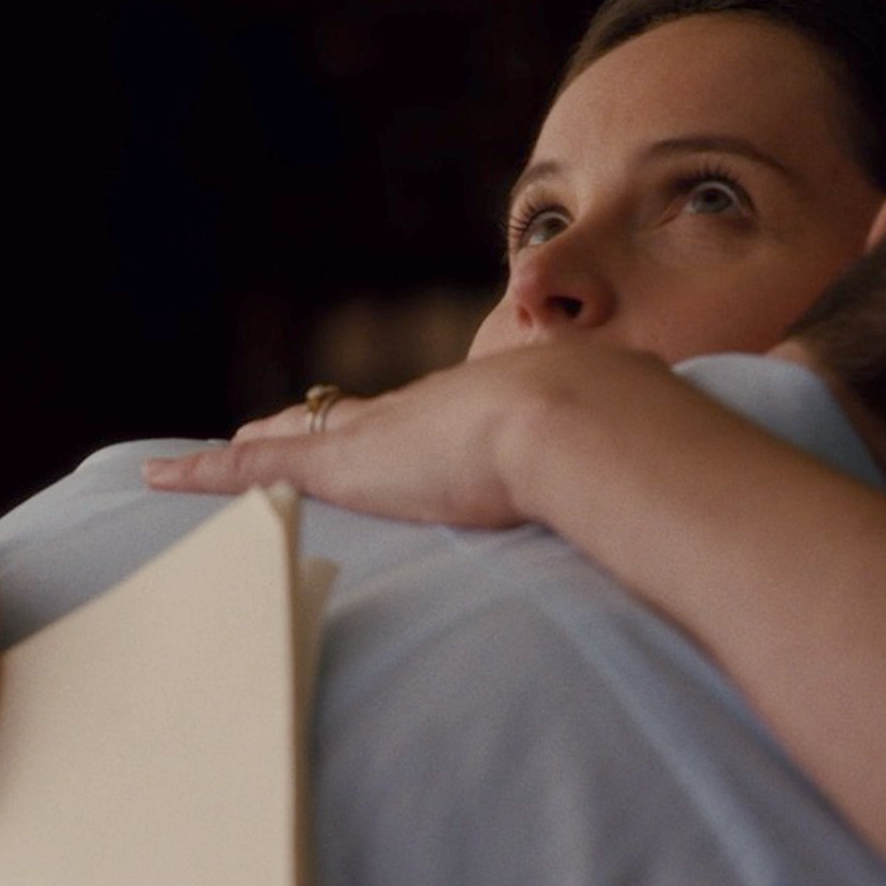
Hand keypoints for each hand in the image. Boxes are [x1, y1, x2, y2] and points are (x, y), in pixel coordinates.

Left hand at [145, 343, 669, 527]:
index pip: (432, 418)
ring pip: (295, 439)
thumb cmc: (625, 433)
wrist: (584, 422)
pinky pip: (255, 469)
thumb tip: (723, 453)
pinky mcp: (344, 466)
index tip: (387, 430)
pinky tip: (162, 475)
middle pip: (353, 419)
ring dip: (249, 451)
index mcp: (493, 410)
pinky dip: (208, 472)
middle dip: (312, 427)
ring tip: (200, 457)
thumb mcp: (642, 437)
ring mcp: (381, 436)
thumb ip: (660, 452)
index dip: (402, 427)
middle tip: (269, 429)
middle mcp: (427, 411)